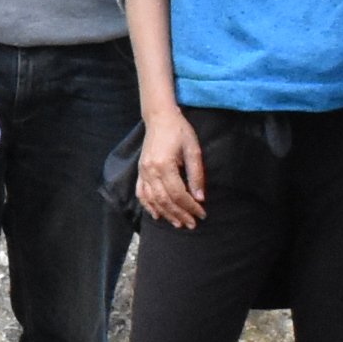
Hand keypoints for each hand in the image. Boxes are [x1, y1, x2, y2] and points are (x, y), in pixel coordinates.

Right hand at [135, 106, 207, 230]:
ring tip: (178, 223)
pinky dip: (148, 206)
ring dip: (166, 214)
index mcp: (164, 165)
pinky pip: (141, 193)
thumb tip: (200, 198)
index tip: (202, 213)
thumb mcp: (193, 150)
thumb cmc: (179, 131)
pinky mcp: (140, 171)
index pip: (178, 193)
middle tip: (192, 224)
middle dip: (180, 214)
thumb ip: (196, 174)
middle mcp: (151, 171)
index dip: (190, 206)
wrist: (159, 118)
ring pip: (153, 200)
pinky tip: (156, 215)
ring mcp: (143, 172)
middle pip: (165, 200)